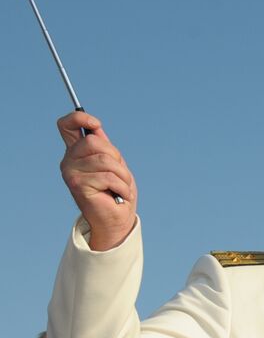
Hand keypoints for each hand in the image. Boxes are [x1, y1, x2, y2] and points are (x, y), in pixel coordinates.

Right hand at [57, 111, 136, 249]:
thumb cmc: (117, 191)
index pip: (66, 126)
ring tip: (120, 187)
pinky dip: (122, 187)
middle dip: (115, 157)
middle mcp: (69, 160)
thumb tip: (96, 127)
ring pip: (105, 160)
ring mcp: (71, 172)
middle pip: (94, 141)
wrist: (116, 219)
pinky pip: (109, 177)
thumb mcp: (115, 164)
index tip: (96, 123)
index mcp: (76, 152)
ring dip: (122, 175)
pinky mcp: (78, 185)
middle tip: (119, 174)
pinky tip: (119, 195)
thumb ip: (104, 147)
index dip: (79, 118)